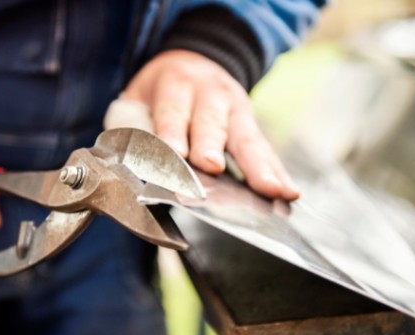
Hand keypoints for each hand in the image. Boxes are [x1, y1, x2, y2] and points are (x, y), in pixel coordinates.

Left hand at [122, 50, 299, 199]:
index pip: (172, 111)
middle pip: (211, 123)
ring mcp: (236, 110)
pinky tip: (289, 191)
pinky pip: (267, 151)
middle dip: (211, 146)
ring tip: (272, 190)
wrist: (196, 62)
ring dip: (259, 167)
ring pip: (247, 140)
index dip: (172, 133)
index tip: (174, 155)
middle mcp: (211, 94)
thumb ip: (133, 127)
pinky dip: (278, 172)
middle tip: (211, 167)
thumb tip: (125, 163)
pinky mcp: (252, 127)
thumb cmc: (162, 92)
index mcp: (177, 83)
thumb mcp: (138, 97)